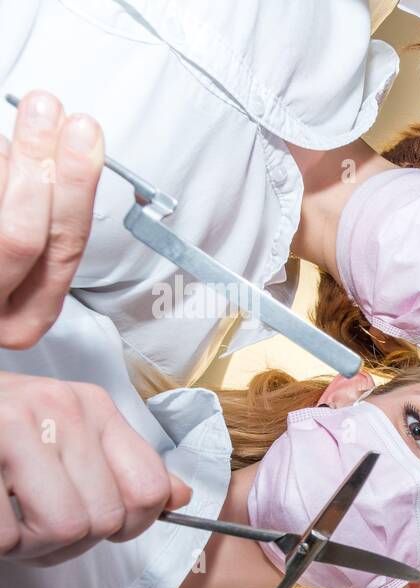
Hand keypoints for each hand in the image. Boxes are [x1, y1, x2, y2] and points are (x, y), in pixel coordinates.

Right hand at [0, 372, 190, 564]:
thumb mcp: (66, 435)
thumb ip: (123, 467)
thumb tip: (181, 499)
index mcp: (92, 406)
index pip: (149, 489)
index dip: (128, 525)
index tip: (95, 525)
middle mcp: (61, 408)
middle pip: (102, 519)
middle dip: (65, 542)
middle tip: (29, 524)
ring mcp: (14, 425)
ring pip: (60, 529)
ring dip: (27, 545)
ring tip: (6, 520)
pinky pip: (7, 535)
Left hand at [1, 91, 102, 348]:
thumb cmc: (1, 272)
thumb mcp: (22, 268)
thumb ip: (45, 221)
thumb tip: (59, 154)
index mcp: (26, 319)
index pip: (63, 248)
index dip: (76, 186)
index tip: (85, 133)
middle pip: (24, 236)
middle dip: (41, 164)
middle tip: (47, 110)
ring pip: (1, 224)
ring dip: (8, 160)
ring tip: (20, 121)